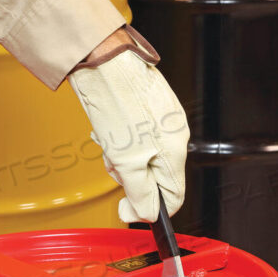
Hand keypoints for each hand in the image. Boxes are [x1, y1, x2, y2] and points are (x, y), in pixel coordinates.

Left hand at [69, 28, 188, 222]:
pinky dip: (119, 142)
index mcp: (175, 151)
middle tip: (114, 164)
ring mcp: (162, 122)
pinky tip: (109, 130)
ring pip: (141, 160)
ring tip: (109, 143)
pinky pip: (135, 141)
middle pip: (154, 179)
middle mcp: (174, 137)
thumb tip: (144, 215)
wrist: (103, 61)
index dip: (148, 209)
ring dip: (121, 160)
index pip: (172, 198)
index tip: (126, 209)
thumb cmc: (117, 103)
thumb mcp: (126, 162)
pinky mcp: (147, 111)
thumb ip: (139, 194)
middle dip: (130, 179)